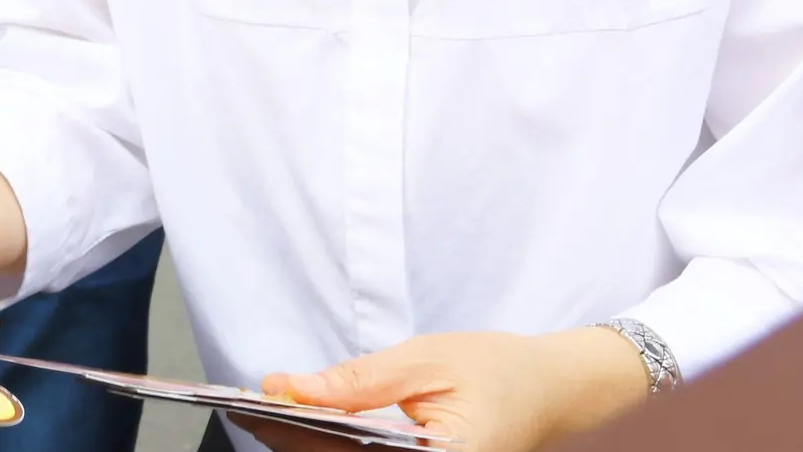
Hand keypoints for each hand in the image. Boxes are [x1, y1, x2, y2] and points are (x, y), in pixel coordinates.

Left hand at [237, 328, 649, 451]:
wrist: (555, 391)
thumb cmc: (499, 370)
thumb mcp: (427, 361)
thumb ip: (361, 381)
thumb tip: (295, 390)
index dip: (294, 434)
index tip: (250, 406)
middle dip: (293, 442)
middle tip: (247, 407)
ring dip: (309, 447)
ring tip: (268, 414)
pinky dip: (334, 450)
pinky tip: (307, 428)